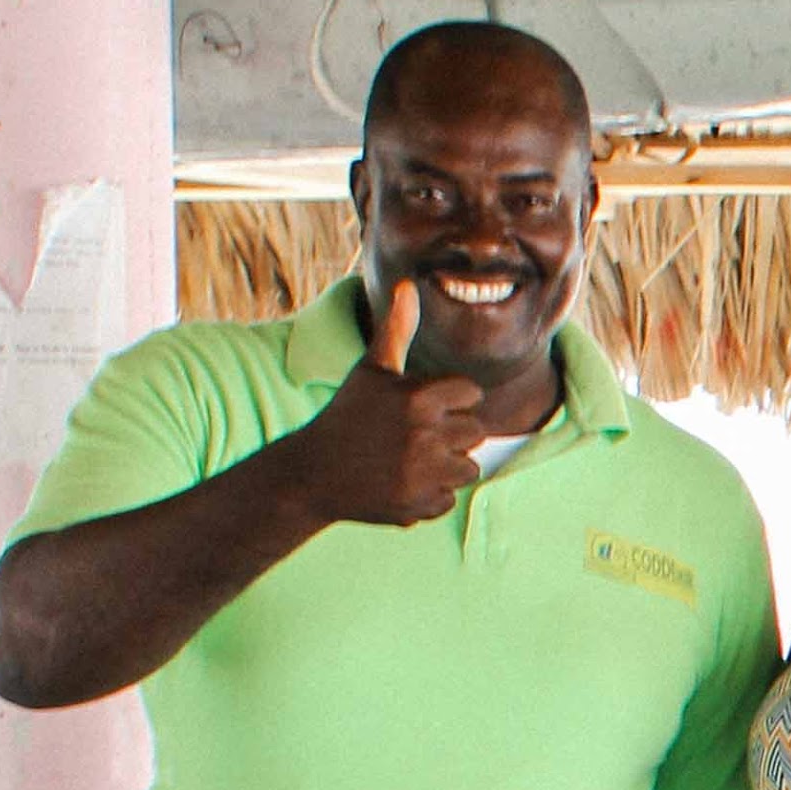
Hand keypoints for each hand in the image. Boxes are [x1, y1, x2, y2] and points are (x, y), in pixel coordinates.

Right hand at [271, 280, 490, 531]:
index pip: (471, 393)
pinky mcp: (420, 505)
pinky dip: (429, 495)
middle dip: (450, 432)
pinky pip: (449, 498)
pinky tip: (400, 482)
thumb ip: (397, 329)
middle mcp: (426, 435)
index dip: (450, 399)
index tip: (422, 405)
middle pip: (476, 431)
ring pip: (469, 468)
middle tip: (413, 434)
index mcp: (419, 397)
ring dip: (446, 465)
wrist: (314, 473)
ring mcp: (424, 473)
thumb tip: (407, 284)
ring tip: (409, 458)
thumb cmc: (347, 414)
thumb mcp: (371, 369)